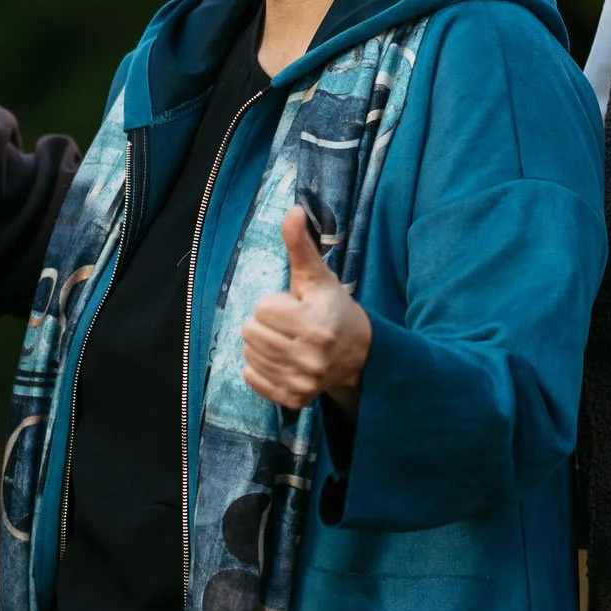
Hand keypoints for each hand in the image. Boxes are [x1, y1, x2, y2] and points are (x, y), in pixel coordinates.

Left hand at [240, 210, 371, 412]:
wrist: (360, 355)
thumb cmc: (334, 309)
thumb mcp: (319, 277)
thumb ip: (301, 246)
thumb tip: (293, 211)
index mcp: (316, 324)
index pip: (261, 309)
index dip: (274, 303)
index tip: (294, 307)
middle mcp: (310, 358)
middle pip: (250, 333)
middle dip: (265, 324)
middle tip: (289, 324)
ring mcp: (302, 382)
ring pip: (250, 355)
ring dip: (262, 345)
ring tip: (287, 341)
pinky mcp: (294, 400)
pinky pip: (252, 379)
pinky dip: (261, 368)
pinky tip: (282, 360)